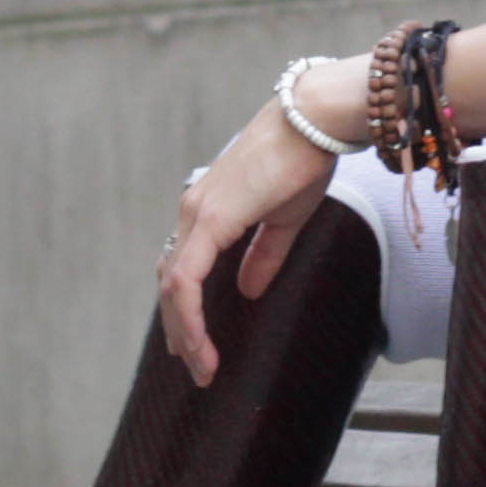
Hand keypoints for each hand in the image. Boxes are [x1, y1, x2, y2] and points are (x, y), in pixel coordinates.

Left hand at [156, 97, 344, 382]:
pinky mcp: (210, 218)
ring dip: (184, 330)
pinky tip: (200, 341)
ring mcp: (197, 213)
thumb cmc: (304, 159)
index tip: (196, 347)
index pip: (182, 268)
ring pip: (174, 285)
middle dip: (181, 330)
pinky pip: (187, 278)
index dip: (185, 310)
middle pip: (170, 282)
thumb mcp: (284, 218)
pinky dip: (190, 314)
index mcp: (208, 211)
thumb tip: (250, 290)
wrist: (314, 119)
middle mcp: (193, 211)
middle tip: (196, 367)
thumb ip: (264, 255)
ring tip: (200, 366)